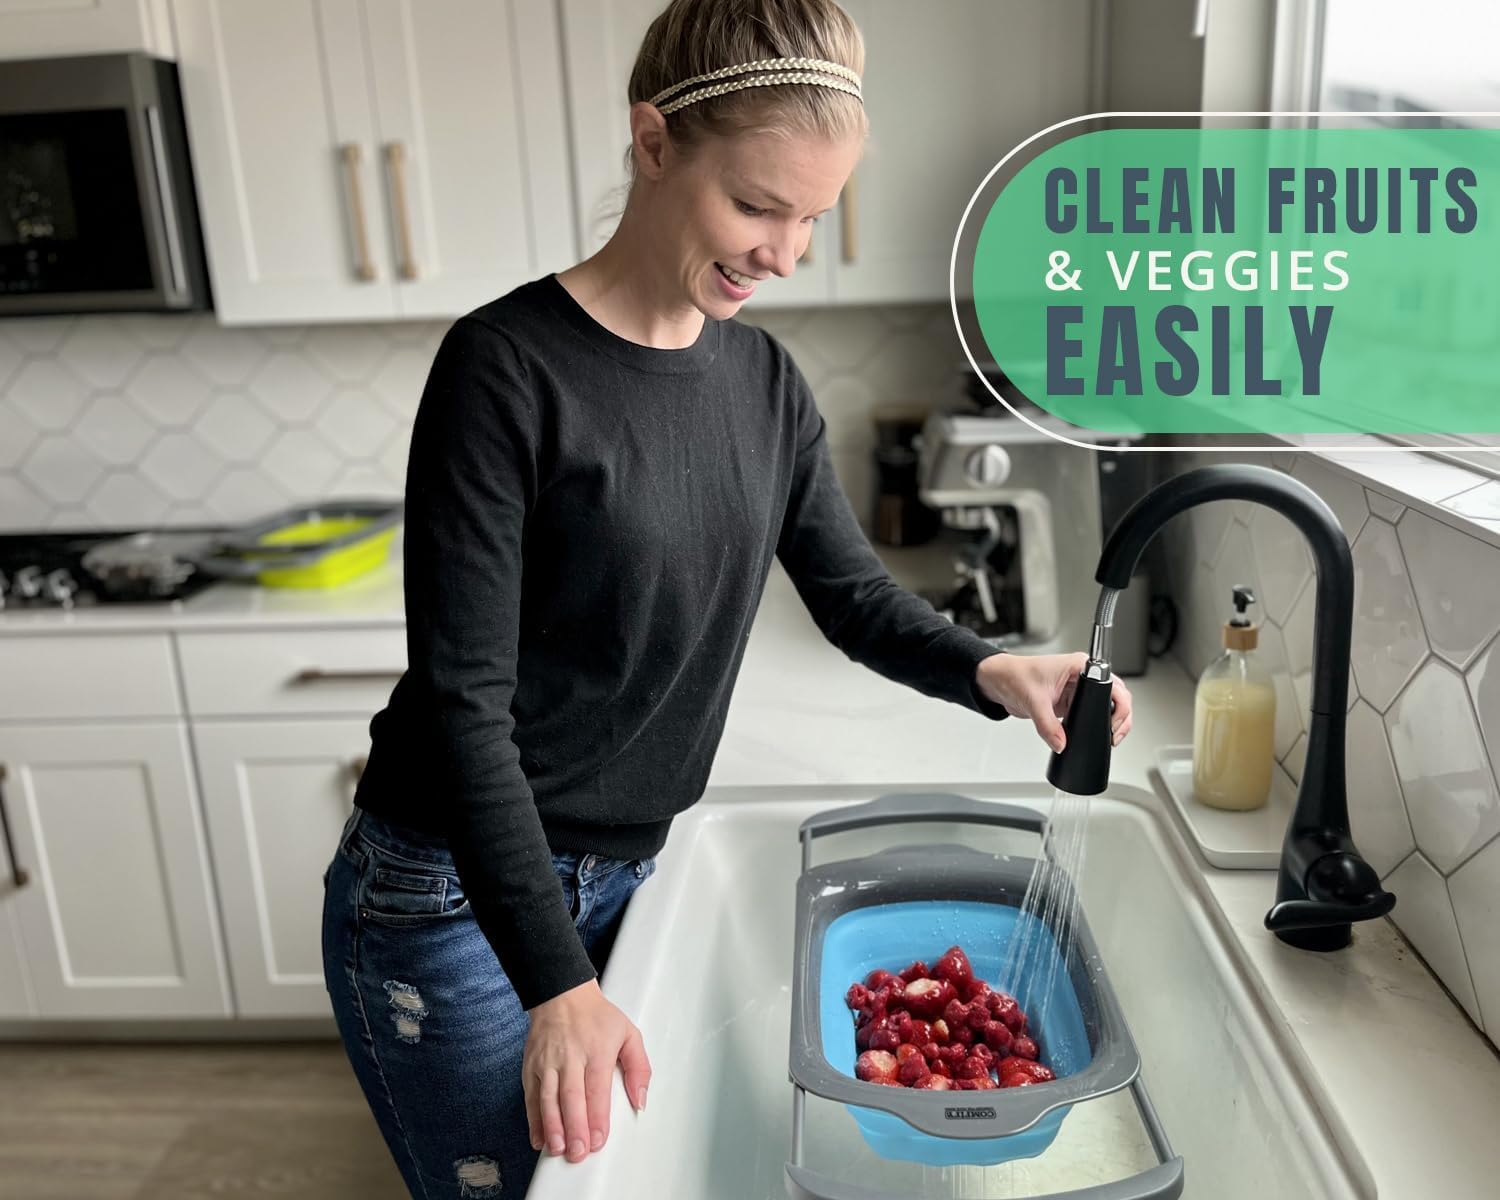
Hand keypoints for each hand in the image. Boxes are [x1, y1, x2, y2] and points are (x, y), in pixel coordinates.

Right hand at [523, 979, 649, 1163]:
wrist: (561, 994)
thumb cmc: (597, 1017)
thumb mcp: (629, 1033)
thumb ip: (640, 1068)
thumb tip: (641, 1100)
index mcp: (597, 1050)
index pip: (596, 1088)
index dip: (596, 1117)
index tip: (598, 1140)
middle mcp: (570, 1057)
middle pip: (571, 1096)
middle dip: (574, 1127)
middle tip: (578, 1153)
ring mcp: (547, 1062)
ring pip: (548, 1098)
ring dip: (552, 1127)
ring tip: (558, 1149)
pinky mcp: (532, 1067)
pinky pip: (531, 1096)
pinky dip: (533, 1119)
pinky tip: (539, 1138)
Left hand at [975, 652, 1131, 752]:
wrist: (998, 681)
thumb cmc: (1014, 675)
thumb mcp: (1033, 701)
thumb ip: (1047, 725)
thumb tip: (1061, 743)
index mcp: (1079, 666)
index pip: (1112, 684)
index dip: (1119, 705)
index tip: (1114, 723)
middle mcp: (1083, 676)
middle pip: (1116, 696)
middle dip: (1121, 717)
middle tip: (1115, 736)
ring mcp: (1078, 690)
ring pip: (1106, 706)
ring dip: (1111, 722)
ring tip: (1110, 738)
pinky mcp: (1071, 703)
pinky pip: (1090, 715)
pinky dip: (1096, 725)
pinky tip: (1096, 735)